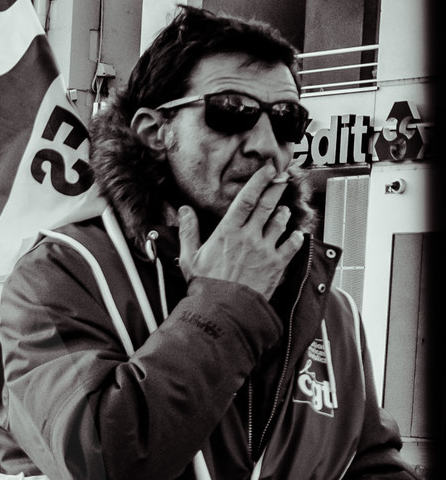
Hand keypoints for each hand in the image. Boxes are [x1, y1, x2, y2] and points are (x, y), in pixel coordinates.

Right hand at [177, 165, 306, 294]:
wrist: (223, 309)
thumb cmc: (204, 285)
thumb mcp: (188, 258)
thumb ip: (188, 231)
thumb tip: (184, 210)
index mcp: (227, 232)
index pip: (247, 198)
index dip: (259, 181)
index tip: (267, 170)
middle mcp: (249, 236)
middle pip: (268, 204)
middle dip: (276, 188)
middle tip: (282, 179)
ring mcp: (265, 249)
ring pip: (281, 221)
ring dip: (283, 213)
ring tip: (283, 210)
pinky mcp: (276, 264)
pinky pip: (292, 244)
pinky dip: (295, 237)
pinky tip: (295, 235)